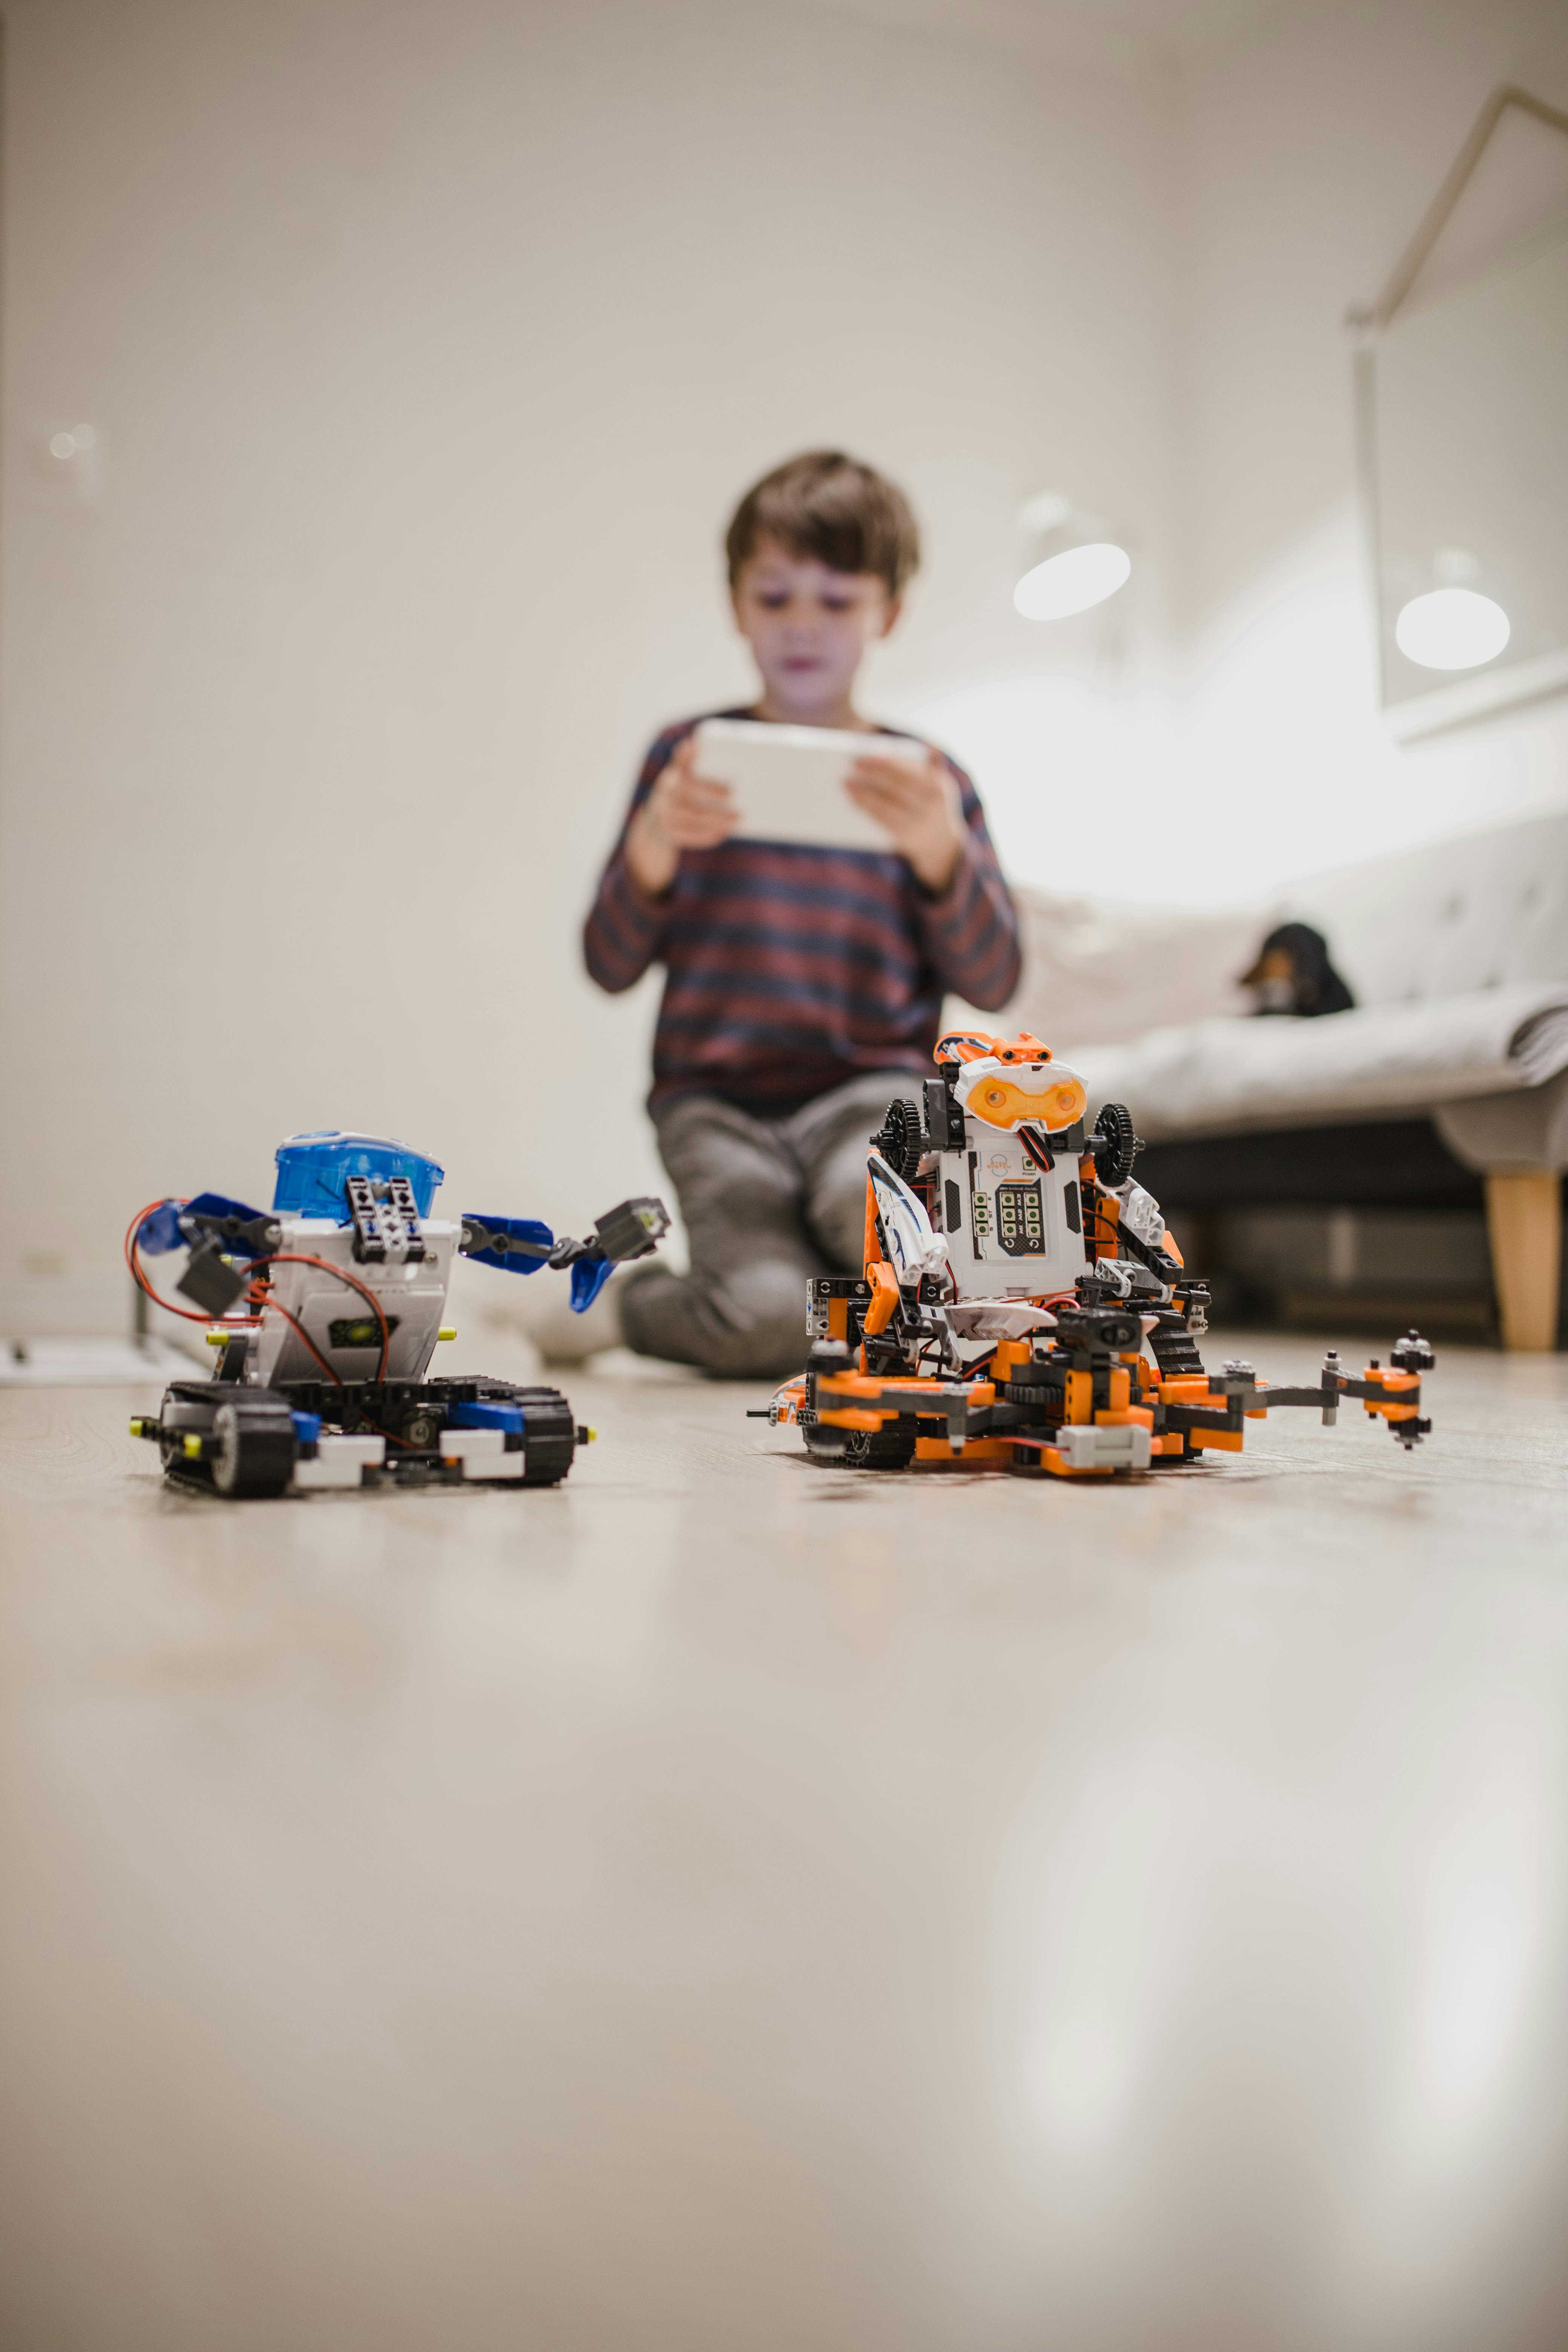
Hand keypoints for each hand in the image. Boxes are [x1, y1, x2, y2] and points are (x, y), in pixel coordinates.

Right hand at [624, 736, 737, 896]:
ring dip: (715, 825)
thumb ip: (685, 759)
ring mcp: (666, 819)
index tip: (732, 791)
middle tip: (740, 814)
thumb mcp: (678, 772)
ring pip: (693, 824)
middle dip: (717, 813)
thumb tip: (693, 743)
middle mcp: (665, 800)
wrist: (656, 815)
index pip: (690, 784)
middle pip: (694, 809)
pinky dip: (706, 836)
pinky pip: (689, 838)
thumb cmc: (676, 788)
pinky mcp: (669, 834)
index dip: (710, 788)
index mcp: (671, 781)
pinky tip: (722, 833)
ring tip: (735, 822)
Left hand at [845, 747, 964, 892]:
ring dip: (864, 795)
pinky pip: (882, 821)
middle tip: (852, 764)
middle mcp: (930, 807)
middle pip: (896, 788)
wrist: (941, 843)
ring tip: (846, 783)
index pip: (909, 773)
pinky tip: (853, 800)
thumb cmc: (933, 803)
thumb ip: (934, 764)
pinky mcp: (904, 838)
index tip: (866, 755)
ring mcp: (917, 824)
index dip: (887, 764)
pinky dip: (866, 809)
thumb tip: (930, 745)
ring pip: (886, 807)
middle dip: (873, 775)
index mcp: (938, 788)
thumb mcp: (940, 784)